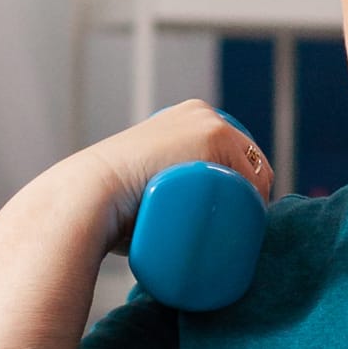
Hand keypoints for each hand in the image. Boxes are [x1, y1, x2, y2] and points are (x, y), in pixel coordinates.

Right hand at [36, 101, 273, 256]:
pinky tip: (257, 217)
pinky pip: (252, 174)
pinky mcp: (213, 136)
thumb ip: (145, 193)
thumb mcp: (133, 186)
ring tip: (246, 235)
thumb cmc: (105, 206)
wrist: (89, 195)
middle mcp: (202, 113)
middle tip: (239, 234)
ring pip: (253, 169)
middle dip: (252, 196)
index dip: (242, 187)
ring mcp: (209, 121)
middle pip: (247, 160)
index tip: (235, 221)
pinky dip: (258, 197)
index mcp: (187, 118)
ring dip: (257, 201)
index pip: (232, 155)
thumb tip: (145, 225)